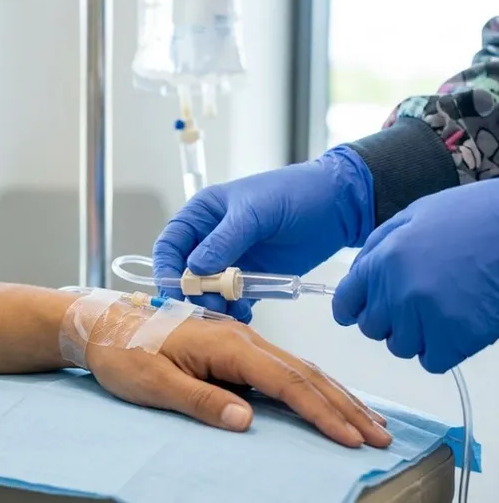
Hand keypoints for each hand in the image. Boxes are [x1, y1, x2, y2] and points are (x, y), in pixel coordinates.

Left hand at [86, 316, 390, 448]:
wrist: (101, 325)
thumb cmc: (122, 351)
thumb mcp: (152, 383)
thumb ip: (199, 400)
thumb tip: (245, 421)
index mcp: (226, 344)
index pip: (286, 382)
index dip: (322, 412)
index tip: (351, 438)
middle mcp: (240, 337)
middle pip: (304, 373)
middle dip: (345, 406)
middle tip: (381, 436)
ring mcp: (239, 339)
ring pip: (299, 368)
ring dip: (335, 395)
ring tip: (369, 421)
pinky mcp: (233, 346)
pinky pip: (283, 367)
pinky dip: (312, 385)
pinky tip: (325, 398)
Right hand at [152, 147, 373, 320]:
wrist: (339, 205)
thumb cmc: (294, 193)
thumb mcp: (255, 211)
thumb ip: (224, 240)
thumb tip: (194, 268)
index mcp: (202, 215)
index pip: (170, 245)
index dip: (167, 267)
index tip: (174, 289)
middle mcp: (211, 240)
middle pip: (186, 273)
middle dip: (192, 292)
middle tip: (207, 306)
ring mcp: (232, 261)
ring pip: (208, 291)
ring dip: (213, 304)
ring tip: (228, 312)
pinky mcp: (253, 278)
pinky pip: (234, 300)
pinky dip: (234, 310)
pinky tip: (244, 314)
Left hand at [333, 179, 498, 372]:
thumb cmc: (471, 216)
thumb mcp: (414, 216)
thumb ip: (380, 246)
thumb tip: (359, 274)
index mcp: (382, 261)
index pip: (345, 302)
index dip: (353, 308)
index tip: (361, 311)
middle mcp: (396, 292)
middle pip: (372, 328)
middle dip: (389, 320)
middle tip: (417, 305)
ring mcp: (426, 317)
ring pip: (401, 347)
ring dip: (416, 335)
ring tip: (442, 311)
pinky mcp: (457, 338)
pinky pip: (432, 361)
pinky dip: (441, 350)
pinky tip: (455, 328)